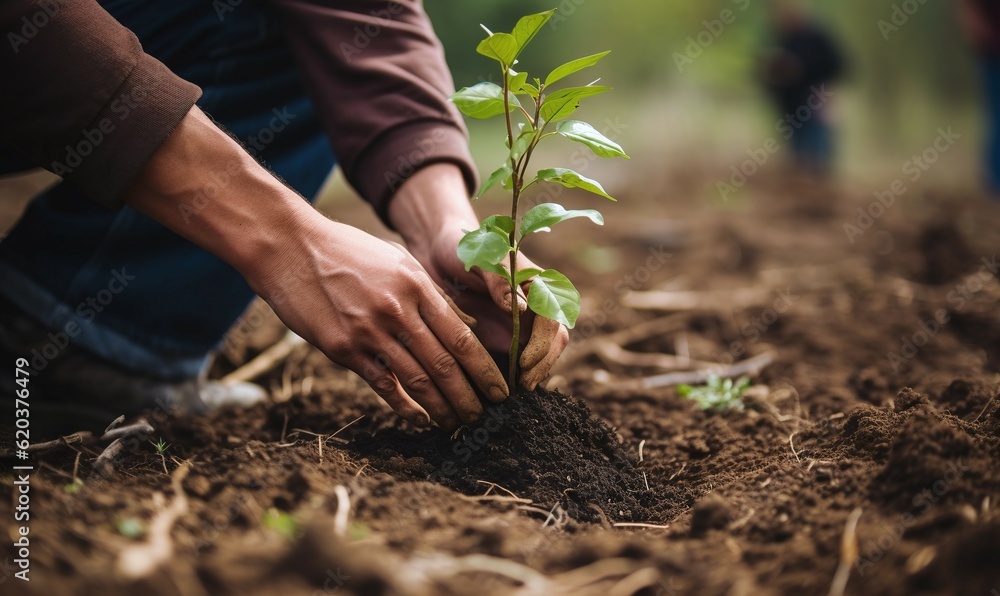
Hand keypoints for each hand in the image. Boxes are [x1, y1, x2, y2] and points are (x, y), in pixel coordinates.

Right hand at [252, 217, 508, 428]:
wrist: (290, 248)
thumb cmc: (347, 252)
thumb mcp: (396, 261)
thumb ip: (428, 293)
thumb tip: (463, 324)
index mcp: (416, 285)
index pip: (461, 336)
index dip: (484, 368)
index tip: (499, 388)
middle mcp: (397, 309)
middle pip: (445, 363)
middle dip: (470, 395)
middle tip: (484, 416)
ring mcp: (369, 331)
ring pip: (417, 379)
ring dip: (442, 407)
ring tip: (458, 423)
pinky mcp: (343, 348)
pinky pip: (383, 384)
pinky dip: (405, 406)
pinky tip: (421, 419)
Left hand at [389, 164, 569, 389]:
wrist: (440, 249)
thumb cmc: (465, 245)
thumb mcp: (481, 256)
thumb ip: (500, 280)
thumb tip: (521, 309)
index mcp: (536, 285)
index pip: (552, 320)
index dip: (542, 345)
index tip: (524, 363)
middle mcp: (534, 306)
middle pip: (554, 342)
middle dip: (541, 366)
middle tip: (522, 386)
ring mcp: (521, 323)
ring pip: (540, 354)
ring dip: (532, 374)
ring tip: (514, 393)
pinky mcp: (504, 334)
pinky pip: (517, 359)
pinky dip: (514, 375)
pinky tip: (499, 389)